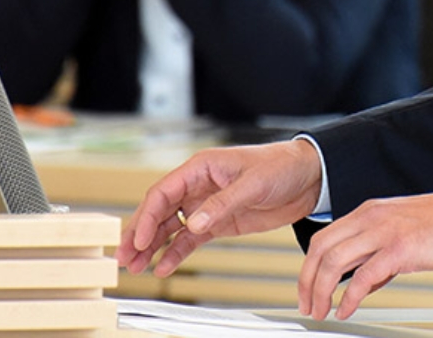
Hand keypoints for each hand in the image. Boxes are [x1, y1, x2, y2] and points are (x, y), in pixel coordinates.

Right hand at [117, 141, 323, 277]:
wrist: (308, 177)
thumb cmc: (281, 166)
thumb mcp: (252, 183)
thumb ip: (222, 204)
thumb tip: (194, 222)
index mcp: (201, 167)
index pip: (163, 192)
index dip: (147, 216)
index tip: (137, 239)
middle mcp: (199, 186)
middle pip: (160, 211)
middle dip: (140, 234)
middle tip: (124, 256)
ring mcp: (207, 205)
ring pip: (171, 227)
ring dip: (152, 246)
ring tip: (136, 267)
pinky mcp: (218, 222)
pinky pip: (190, 239)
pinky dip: (176, 253)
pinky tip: (163, 267)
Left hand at [297, 190, 432, 319]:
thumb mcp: (400, 234)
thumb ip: (378, 254)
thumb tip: (365, 284)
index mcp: (368, 213)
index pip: (324, 238)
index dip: (309, 266)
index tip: (307, 288)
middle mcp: (370, 218)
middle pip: (320, 248)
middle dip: (306, 281)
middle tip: (307, 305)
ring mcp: (383, 232)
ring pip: (334, 261)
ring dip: (321, 291)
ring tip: (322, 311)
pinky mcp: (399, 249)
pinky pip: (363, 277)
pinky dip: (349, 297)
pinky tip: (346, 310)